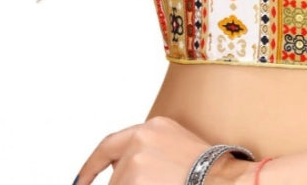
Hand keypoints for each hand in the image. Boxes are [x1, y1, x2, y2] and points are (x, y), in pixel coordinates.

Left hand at [73, 115, 255, 184]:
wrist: (226, 181)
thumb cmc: (210, 173)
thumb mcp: (177, 150)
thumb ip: (148, 154)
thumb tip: (123, 176)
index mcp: (152, 127)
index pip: (108, 146)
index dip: (91, 168)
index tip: (80, 182)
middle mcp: (140, 139)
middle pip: (116, 177)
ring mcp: (136, 161)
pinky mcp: (134, 181)